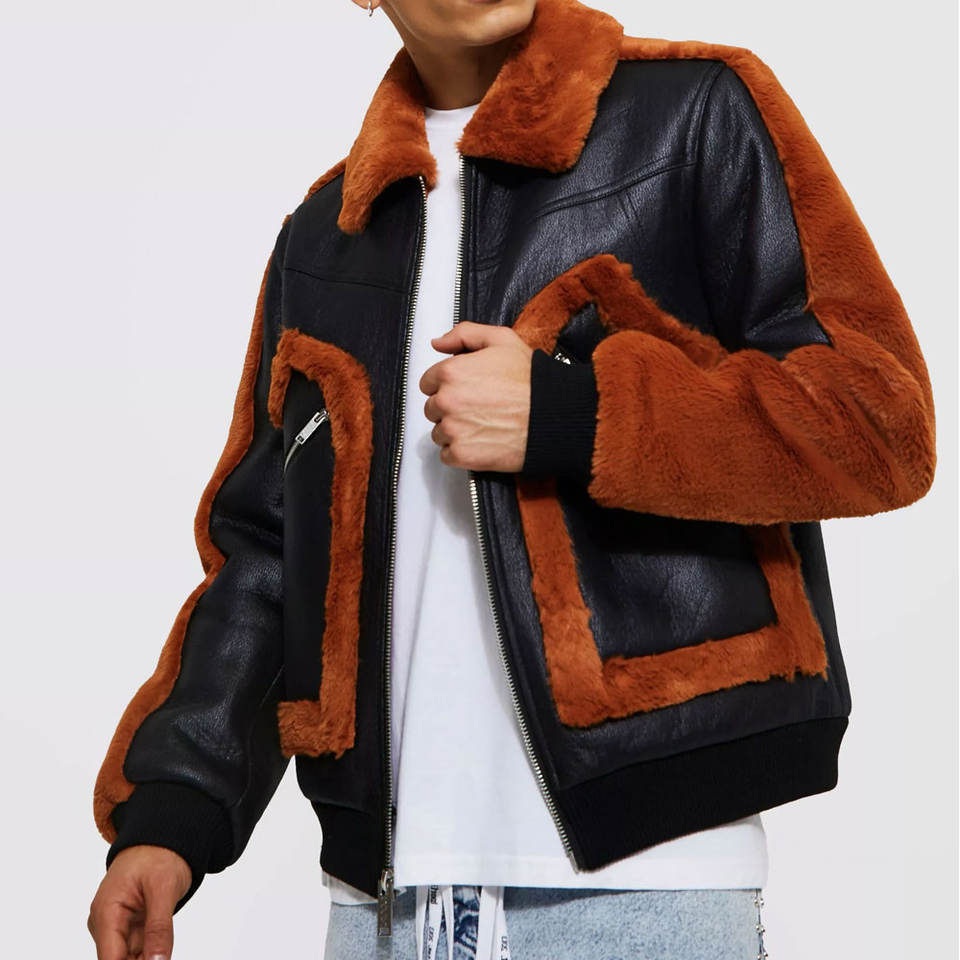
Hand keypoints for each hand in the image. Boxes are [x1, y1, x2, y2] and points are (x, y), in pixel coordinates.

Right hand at [87, 844, 191, 959]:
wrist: (161, 838)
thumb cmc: (159, 854)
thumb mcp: (164, 888)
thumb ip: (160, 928)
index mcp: (106, 912)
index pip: (110, 959)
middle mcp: (105, 923)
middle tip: (163, 953)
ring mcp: (116, 925)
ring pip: (129, 958)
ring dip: (147, 957)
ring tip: (163, 947)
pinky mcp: (128, 926)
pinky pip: (137, 949)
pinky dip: (150, 952)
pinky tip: (161, 950)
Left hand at [420, 321, 533, 472]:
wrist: (553, 417)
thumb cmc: (531, 381)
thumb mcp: (502, 340)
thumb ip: (465, 334)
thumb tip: (438, 343)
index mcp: (451, 372)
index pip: (428, 382)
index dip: (447, 385)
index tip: (466, 389)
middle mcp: (447, 401)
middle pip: (432, 408)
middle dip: (450, 408)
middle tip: (478, 407)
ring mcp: (453, 430)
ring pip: (439, 432)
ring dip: (455, 431)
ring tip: (483, 425)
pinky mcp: (462, 455)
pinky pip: (447, 455)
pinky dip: (461, 452)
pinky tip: (482, 441)